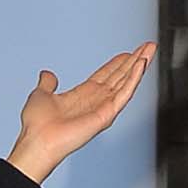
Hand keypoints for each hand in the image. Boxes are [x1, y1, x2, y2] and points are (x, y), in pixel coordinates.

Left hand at [7, 39, 155, 183]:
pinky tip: (142, 64)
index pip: (105, 76)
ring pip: (126, 82)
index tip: (128, 53)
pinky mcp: (106, 114)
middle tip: (148, 46)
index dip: (117, 64)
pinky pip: (124, 93)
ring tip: (151, 50)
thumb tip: (47, 74)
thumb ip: (47, 84)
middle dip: (135, 61)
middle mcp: (95, 102)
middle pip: (120, 76)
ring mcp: (102, 108)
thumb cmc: (36, 126)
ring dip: (139, 65)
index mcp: (82, 96)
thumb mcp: (40, 95)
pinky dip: (134, 78)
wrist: (37, 141)